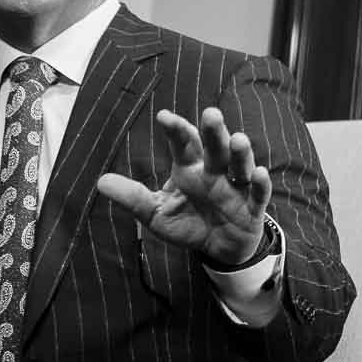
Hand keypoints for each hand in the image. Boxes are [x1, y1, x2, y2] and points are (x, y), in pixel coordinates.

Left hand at [97, 107, 271, 266]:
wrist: (219, 248)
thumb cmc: (188, 222)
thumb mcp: (156, 213)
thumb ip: (133, 197)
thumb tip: (101, 182)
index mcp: (191, 168)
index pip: (184, 144)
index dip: (176, 130)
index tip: (163, 117)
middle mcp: (215, 172)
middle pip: (215, 147)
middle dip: (214, 131)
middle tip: (211, 114)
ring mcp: (236, 187)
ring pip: (240, 165)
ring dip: (240, 152)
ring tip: (238, 140)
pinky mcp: (253, 207)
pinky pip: (259, 193)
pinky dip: (261, 183)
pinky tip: (259, 173)